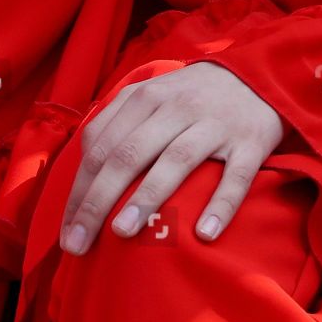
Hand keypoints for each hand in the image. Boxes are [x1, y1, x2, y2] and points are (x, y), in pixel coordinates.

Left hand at [60, 62, 283, 254]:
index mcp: (145, 98)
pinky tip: (204, 234)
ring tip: (123, 233)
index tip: (67, 232)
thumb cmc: (189, 98)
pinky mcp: (250, 142)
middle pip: (129, 154)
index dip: (80, 189)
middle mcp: (176, 108)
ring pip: (176, 159)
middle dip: (99, 201)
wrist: (254, 76)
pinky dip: (221, 204)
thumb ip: (115, 124)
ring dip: (148, 196)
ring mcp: (214, 125)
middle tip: (80, 245)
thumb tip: (82, 171)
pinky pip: (235, 176)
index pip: (101, 145)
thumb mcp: (150, 97)